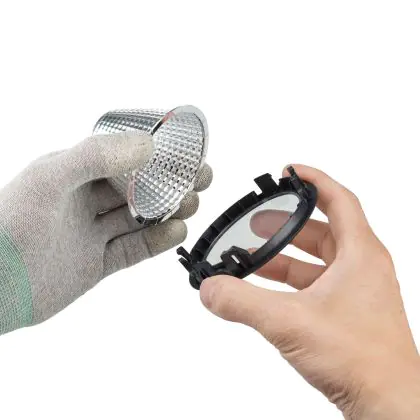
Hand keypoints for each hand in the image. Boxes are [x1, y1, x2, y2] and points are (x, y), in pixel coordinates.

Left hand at [0, 131, 211, 334]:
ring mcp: (91, 233)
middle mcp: (84, 201)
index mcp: (72, 173)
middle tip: (199, 179)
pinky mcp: (96, 263)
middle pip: (137, 189)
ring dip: (168, 211)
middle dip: (169, 183)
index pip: (123, 158)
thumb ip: (95, 157)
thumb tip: (146, 145)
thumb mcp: (49, 179)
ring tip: (191, 204)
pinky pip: (133, 250)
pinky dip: (156, 241)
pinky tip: (175, 232)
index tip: (183, 153)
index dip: (155, 155)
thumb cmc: (9, 228)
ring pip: (139, 219)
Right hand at [200, 164, 419, 419]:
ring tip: (252, 255)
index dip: (313, 179)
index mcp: (360, 254)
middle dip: (287, 223)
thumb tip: (210, 288)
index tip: (289, 171)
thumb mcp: (289, 323)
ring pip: (317, 259)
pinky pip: (316, 283)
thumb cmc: (361, 361)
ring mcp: (357, 290)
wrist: (389, 405)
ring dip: (285, 255)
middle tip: (257, 221)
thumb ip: (242, 303)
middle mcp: (363, 267)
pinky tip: (266, 289)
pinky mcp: (348, 311)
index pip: (338, 199)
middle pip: (323, 229)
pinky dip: (290, 280)